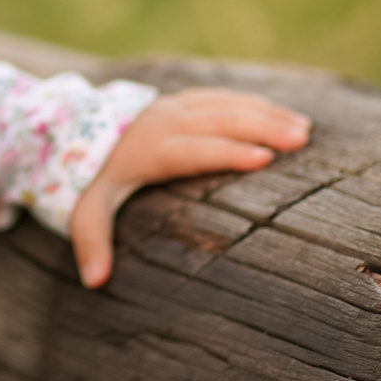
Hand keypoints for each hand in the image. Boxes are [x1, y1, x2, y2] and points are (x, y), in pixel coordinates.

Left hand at [69, 89, 312, 288]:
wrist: (76, 124)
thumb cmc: (89, 175)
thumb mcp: (83, 209)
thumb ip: (91, 242)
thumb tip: (95, 283)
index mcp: (151, 151)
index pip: (194, 150)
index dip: (228, 153)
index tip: (263, 158)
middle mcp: (168, 123)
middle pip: (220, 122)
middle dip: (261, 128)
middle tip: (300, 140)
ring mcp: (178, 107)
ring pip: (228, 106)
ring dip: (267, 114)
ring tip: (304, 129)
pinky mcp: (186, 100)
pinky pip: (225, 98)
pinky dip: (256, 104)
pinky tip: (287, 114)